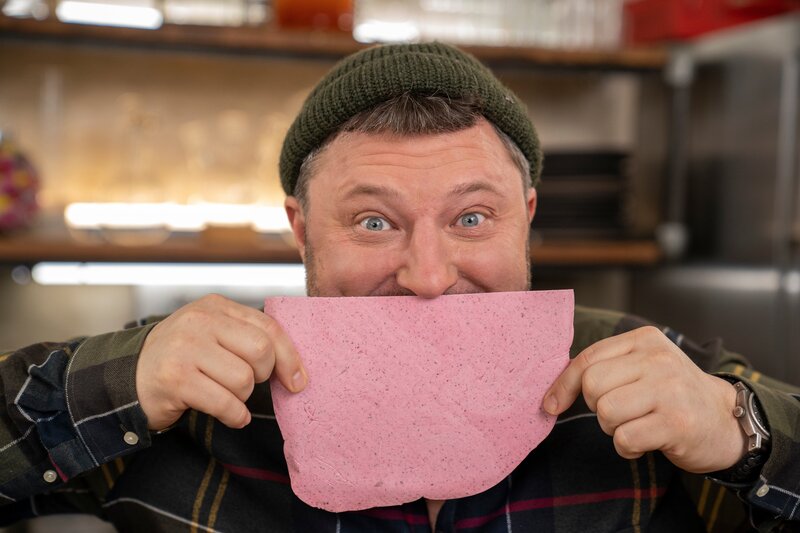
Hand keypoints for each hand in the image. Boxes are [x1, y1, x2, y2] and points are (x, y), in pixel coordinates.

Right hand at [136, 294, 306, 430]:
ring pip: (243, 380)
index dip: (289, 356)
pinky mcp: (175, 379)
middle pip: (261, 352)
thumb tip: (295, 369)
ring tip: (225, 395)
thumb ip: (247, 338)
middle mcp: (200, 322)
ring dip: (242, 397)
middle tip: (247, 383)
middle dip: (262, 376)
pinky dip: (235, 416)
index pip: (268, 326)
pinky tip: (231, 416)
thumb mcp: (213, 335)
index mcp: (215, 307)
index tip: (298, 380)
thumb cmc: (182, 358)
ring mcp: (185, 349)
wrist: (128, 377)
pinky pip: (225, 403)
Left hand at [543, 326, 745, 472]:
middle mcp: (658, 359)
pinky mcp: (676, 423)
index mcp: (644, 340)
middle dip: (598, 407)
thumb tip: (551, 394)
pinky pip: (624, 438)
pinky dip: (628, 448)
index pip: (588, 359)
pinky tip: (649, 441)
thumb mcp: (643, 367)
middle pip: (592, 386)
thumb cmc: (672, 395)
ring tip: (638, 425)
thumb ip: (605, 368)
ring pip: (606, 412)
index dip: (562, 385)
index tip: (550, 405)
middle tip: (623, 413)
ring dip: (614, 429)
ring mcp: (669, 390)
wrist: (726, 420)